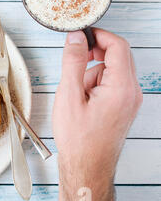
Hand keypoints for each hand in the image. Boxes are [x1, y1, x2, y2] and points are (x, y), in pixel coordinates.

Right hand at [53, 28, 141, 200]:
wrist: (87, 166)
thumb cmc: (78, 138)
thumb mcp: (69, 95)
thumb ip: (73, 62)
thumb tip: (76, 38)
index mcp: (121, 87)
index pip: (118, 46)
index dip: (99, 35)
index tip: (81, 35)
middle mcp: (131, 92)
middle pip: (118, 57)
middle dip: (94, 55)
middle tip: (74, 63)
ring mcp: (130, 100)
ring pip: (113, 71)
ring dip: (93, 73)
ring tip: (77, 94)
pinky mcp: (124, 106)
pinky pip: (112, 84)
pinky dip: (97, 85)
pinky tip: (83, 101)